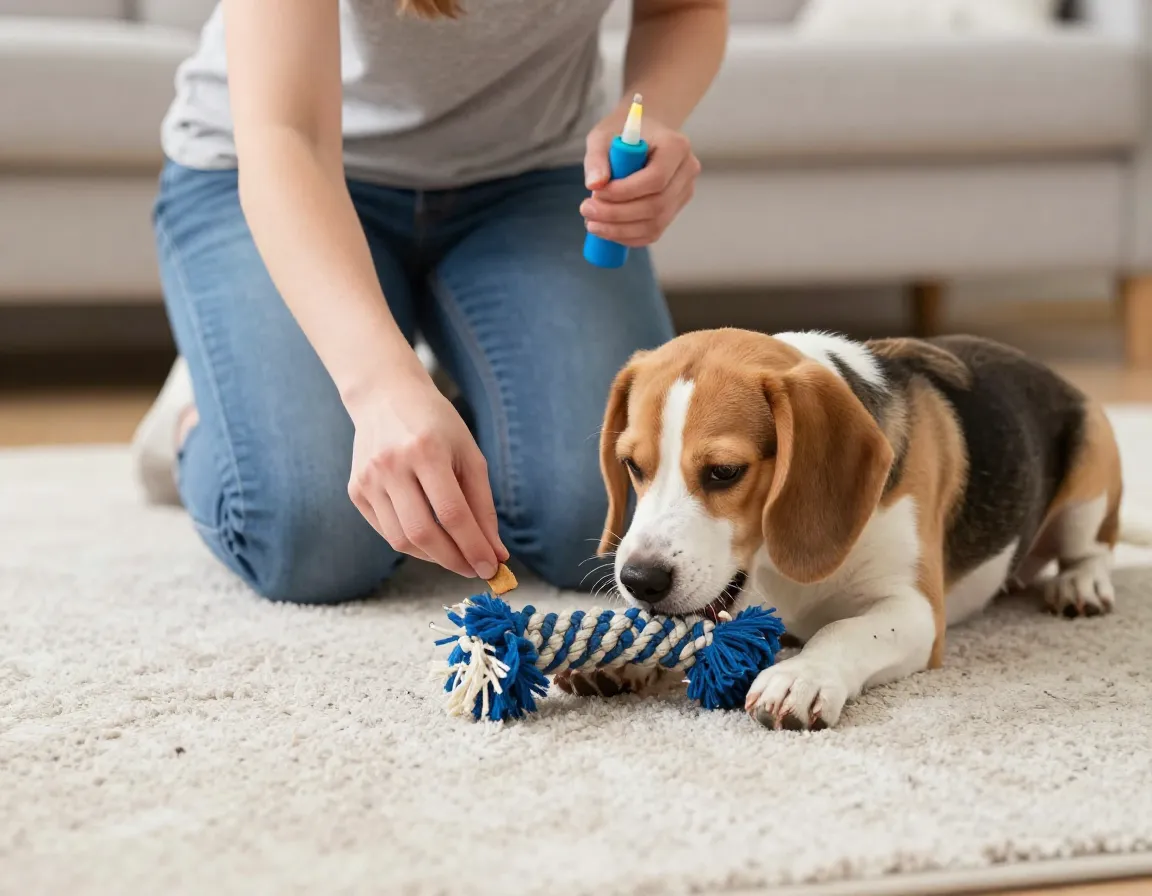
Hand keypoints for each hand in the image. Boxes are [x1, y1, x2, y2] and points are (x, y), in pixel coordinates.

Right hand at [345, 368, 507, 579]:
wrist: (385, 397)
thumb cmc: (436, 425)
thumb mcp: (469, 455)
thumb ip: (482, 505)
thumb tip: (496, 553)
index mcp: (425, 450)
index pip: (452, 513)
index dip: (473, 547)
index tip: (491, 568)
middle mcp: (391, 465)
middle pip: (423, 533)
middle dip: (454, 560)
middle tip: (475, 570)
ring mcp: (368, 479)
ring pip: (401, 540)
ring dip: (434, 557)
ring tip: (456, 555)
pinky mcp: (355, 490)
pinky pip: (386, 531)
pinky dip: (412, 544)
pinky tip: (431, 539)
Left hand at [580, 113, 700, 247]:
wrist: (641, 135)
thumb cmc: (621, 133)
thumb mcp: (603, 136)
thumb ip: (597, 158)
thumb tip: (594, 184)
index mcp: (676, 146)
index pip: (656, 179)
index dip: (624, 192)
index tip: (596, 192)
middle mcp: (687, 171)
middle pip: (656, 205)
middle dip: (617, 214)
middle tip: (586, 210)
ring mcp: (684, 192)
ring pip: (655, 224)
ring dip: (620, 230)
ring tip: (592, 223)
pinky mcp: (675, 209)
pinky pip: (653, 232)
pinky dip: (628, 236)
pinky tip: (607, 230)